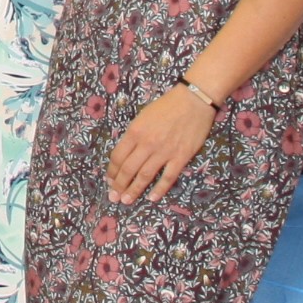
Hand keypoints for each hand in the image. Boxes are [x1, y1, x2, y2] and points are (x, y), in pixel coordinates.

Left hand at [109, 85, 214, 204]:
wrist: (193, 101)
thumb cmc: (167, 106)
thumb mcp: (142, 116)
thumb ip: (134, 135)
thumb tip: (125, 153)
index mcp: (135, 131)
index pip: (118, 156)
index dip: (112, 171)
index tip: (109, 181)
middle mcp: (147, 143)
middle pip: (128, 169)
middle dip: (119, 185)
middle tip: (114, 197)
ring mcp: (164, 151)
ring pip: (145, 175)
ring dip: (134, 190)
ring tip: (127, 201)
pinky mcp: (181, 156)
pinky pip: (168, 177)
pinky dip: (159, 189)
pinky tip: (152, 198)